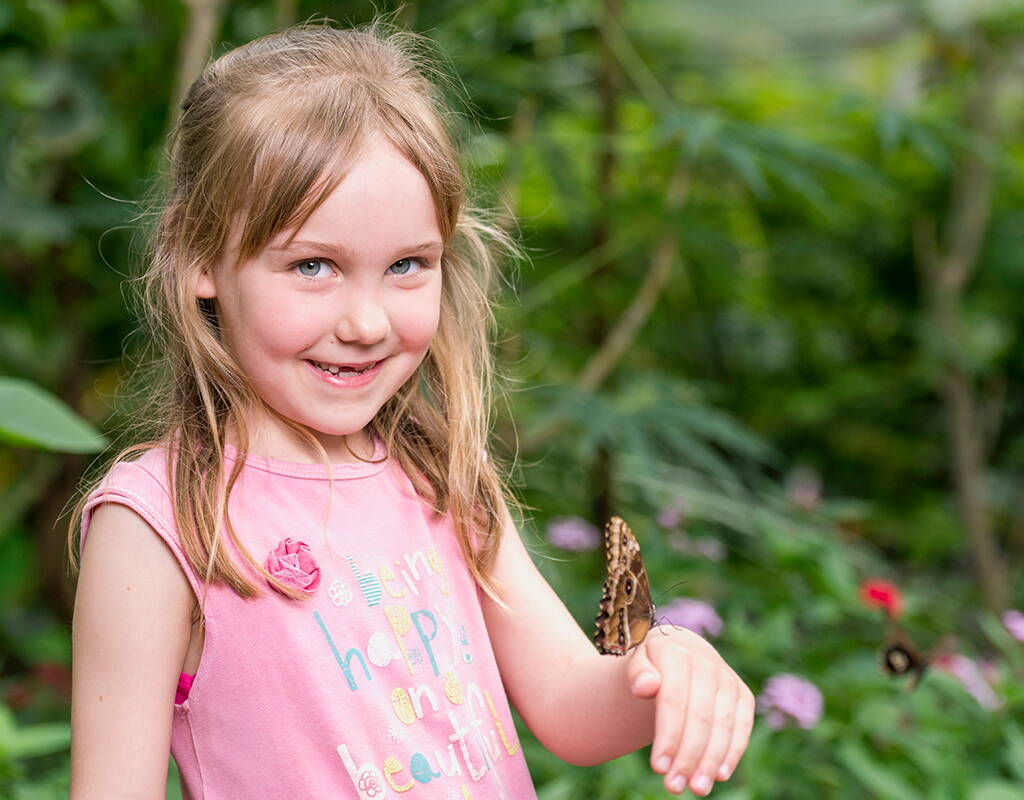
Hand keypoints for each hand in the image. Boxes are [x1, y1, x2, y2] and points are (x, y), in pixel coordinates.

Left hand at [626, 626, 753, 795]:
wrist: (679, 650)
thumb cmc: (652, 663)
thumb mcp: (635, 661)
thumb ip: (637, 673)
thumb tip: (645, 687)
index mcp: (677, 652)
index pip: (673, 700)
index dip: (668, 736)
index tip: (658, 768)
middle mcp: (707, 663)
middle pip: (700, 717)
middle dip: (688, 756)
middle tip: (674, 787)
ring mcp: (728, 679)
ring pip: (723, 725)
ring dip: (711, 760)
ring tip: (697, 788)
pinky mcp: (743, 694)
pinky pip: (742, 726)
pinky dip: (733, 752)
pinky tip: (720, 774)